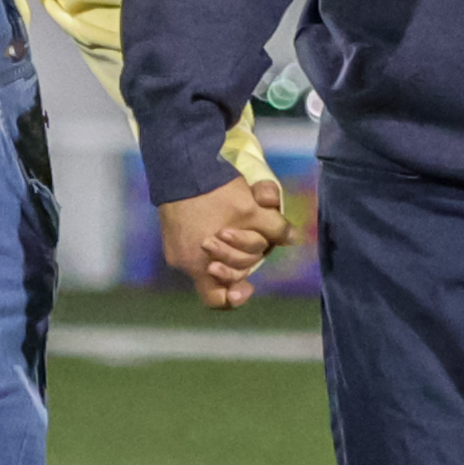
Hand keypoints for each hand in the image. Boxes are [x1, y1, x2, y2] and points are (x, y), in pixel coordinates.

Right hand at [159, 173, 291, 310]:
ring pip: (209, 258)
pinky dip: (211, 237)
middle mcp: (184, 262)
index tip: (248, 285)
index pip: (217, 299)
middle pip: (220, 275)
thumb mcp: (252, 210)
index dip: (235, 297)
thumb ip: (274, 228)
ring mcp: (174, 248)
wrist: (182, 166)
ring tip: (236, 227)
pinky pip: (194, 245)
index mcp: (201, 264)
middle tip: (251, 240)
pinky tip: (221, 219)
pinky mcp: (170, 233)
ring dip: (229, 247)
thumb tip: (293, 239)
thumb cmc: (217, 193)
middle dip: (241, 260)